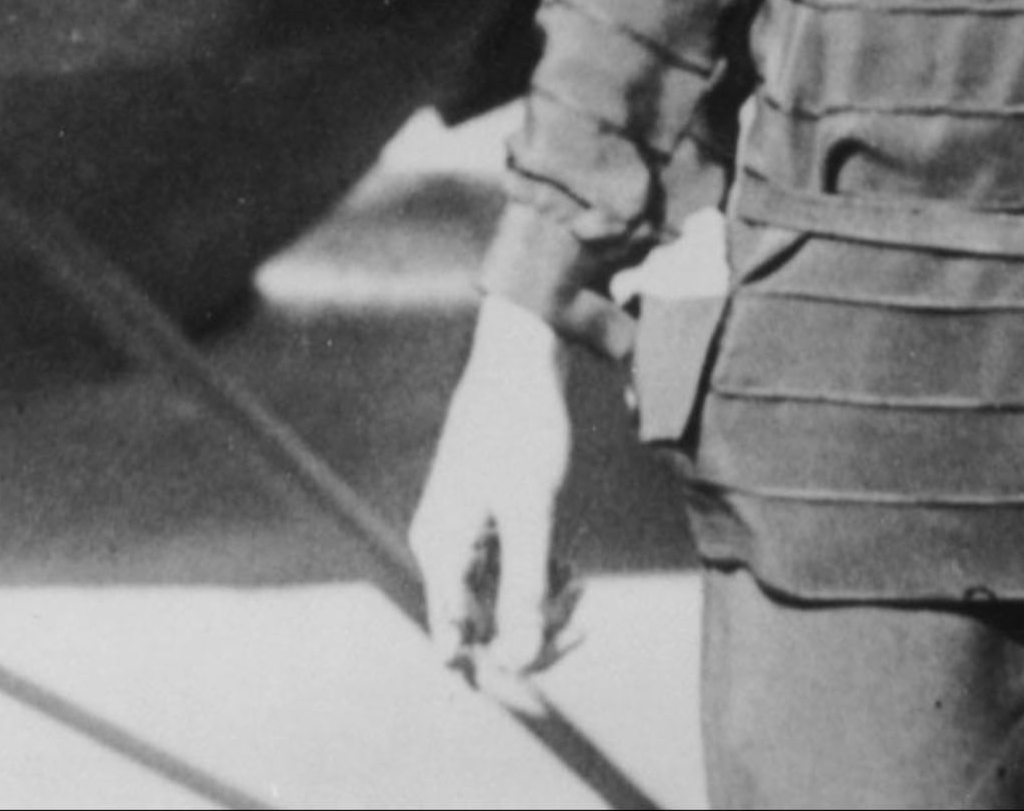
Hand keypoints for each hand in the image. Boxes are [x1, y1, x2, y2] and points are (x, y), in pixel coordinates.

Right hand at [407, 293, 579, 702]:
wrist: (522, 360)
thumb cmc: (523, 429)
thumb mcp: (532, 512)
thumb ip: (525, 590)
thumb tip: (520, 661)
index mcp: (440, 552)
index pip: (456, 647)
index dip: (504, 664)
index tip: (557, 646)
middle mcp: (441, 550)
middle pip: (480, 628)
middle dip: (534, 630)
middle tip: (582, 614)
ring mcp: (461, 536)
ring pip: (499, 602)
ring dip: (542, 606)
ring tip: (580, 583)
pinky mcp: (483, 523)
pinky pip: (507, 574)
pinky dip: (541, 578)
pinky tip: (570, 567)